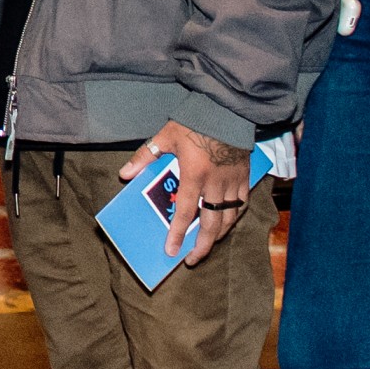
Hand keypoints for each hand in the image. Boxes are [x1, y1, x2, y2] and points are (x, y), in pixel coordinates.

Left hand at [122, 122, 252, 258]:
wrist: (227, 109)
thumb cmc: (194, 122)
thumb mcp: (165, 137)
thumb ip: (144, 157)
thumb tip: (125, 175)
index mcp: (194, 174)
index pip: (184, 211)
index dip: (178, 234)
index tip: (171, 251)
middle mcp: (215, 183)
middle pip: (212, 223)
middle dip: (203, 246)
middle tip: (192, 259)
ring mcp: (232, 181)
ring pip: (229, 217)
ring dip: (219, 234)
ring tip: (207, 244)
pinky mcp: (245, 176)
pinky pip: (242, 204)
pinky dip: (234, 217)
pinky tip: (227, 222)